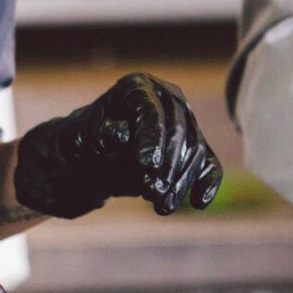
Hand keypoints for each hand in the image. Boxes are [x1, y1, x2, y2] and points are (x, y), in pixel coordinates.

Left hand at [14, 72, 224, 218]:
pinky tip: (199, 201)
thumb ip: (104, 134)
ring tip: (161, 206)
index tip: (147, 165)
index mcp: (136, 86)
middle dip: (167, 164)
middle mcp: (165, 98)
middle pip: (179, 130)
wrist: (93, 160)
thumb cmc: (84, 142)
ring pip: (195, 150)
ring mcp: (183, 121)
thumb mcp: (84, 138)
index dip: (152, 137)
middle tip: (150, 192)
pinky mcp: (191, 147)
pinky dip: (207, 182)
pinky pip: (208, 163)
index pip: (151, 110)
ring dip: (180, 181)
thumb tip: (123, 134)